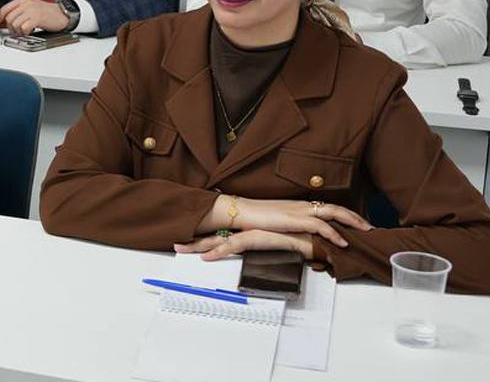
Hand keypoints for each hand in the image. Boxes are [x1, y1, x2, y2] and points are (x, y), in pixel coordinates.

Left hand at [0, 0, 69, 35]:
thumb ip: (18, 12)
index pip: (4, 9)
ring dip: (19, 31)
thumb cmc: (47, 14)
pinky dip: (26, 32)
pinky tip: (32, 30)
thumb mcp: (31, 8)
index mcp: (23, 0)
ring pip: (15, 24)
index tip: (2, 27)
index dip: (1, 20)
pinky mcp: (37, 17)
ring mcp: (32, 9)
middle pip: (8, 18)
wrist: (63, 15)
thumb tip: (5, 21)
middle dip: (12, 28)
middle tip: (19, 31)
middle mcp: (26, 3)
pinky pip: (24, 28)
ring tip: (26, 30)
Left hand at [176, 229, 315, 260]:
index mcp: (248, 231)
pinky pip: (232, 247)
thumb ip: (261, 249)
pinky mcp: (256, 238)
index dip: (204, 239)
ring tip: (182, 249)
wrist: (313, 236)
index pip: (221, 235)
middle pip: (214, 236)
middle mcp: (246, 230)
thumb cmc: (296, 240)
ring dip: (199, 246)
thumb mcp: (273, 246)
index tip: (187, 241)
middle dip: (194, 242)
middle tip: (176, 245)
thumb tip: (251, 255)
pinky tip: (206, 258)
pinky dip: (217, 252)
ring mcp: (249, 233)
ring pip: (218, 240)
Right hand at [203, 196, 370, 250]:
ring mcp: (301, 211)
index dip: (346, 214)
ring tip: (365, 232)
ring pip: (334, 212)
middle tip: (370, 227)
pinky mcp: (295, 219)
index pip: (329, 208)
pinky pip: (321, 226)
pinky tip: (343, 242)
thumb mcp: (279, 221)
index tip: (358, 223)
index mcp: (301, 206)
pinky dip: (335, 234)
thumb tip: (304, 238)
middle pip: (337, 207)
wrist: (242, 212)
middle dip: (356, 217)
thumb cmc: (257, 218)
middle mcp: (304, 205)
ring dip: (352, 222)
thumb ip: (294, 226)